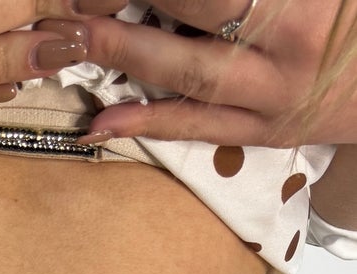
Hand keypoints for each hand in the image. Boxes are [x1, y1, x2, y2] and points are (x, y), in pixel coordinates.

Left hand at [71, 0, 356, 146]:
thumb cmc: (351, 13)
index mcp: (300, 0)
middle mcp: (288, 46)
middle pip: (197, 9)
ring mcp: (276, 95)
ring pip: (190, 74)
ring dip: (126, 54)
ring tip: (73, 38)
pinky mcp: (268, 133)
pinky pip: (201, 128)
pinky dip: (149, 123)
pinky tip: (102, 121)